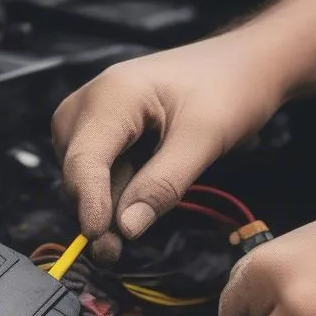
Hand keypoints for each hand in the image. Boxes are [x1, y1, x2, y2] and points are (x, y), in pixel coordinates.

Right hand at [51, 29, 288, 260]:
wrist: (240, 65)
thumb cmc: (229, 90)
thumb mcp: (205, 139)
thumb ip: (163, 184)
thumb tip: (124, 229)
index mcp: (112, 94)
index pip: (84, 160)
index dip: (89, 204)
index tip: (100, 242)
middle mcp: (86, 103)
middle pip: (76, 173)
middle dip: (97, 210)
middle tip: (119, 250)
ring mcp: (86, 117)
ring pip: (81, 178)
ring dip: (107, 203)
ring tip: (146, 204)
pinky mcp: (94, 131)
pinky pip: (93, 173)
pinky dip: (113, 192)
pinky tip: (140, 190)